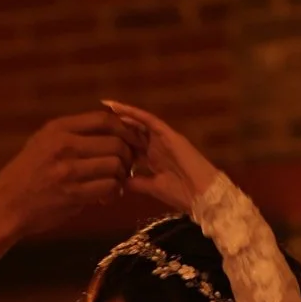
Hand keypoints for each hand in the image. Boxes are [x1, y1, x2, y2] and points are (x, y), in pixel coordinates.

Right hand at [0, 112, 135, 295]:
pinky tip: (107, 197)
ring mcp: (67, 170)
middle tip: (126, 166)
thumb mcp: (42, 143)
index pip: (104, 119)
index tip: (129, 140)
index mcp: (58, 128)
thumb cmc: (26, 175)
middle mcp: (63, 145)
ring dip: (122, 176)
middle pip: (115, 143)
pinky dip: (113, 192)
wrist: (6, 206)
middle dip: (128, 155)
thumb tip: (111, 129)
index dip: (124, 129)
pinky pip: (107, 188)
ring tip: (116, 183)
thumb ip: (72, 134)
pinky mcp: (72, 194)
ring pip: (115, 166)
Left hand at [99, 99, 216, 215]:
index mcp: (153, 159)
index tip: (96, 139)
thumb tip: (118, 182)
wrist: (203, 195)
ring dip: (124, 114)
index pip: (130, 146)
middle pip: (133, 132)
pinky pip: (150, 121)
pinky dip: (135, 114)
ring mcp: (164, 139)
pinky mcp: (170, 135)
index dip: (115, 141)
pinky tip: (120, 110)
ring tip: (107, 106)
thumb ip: (137, 183)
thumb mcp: (153, 188)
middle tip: (97, 117)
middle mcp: (157, 146)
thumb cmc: (183, 194)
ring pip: (140, 123)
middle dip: (116, 124)